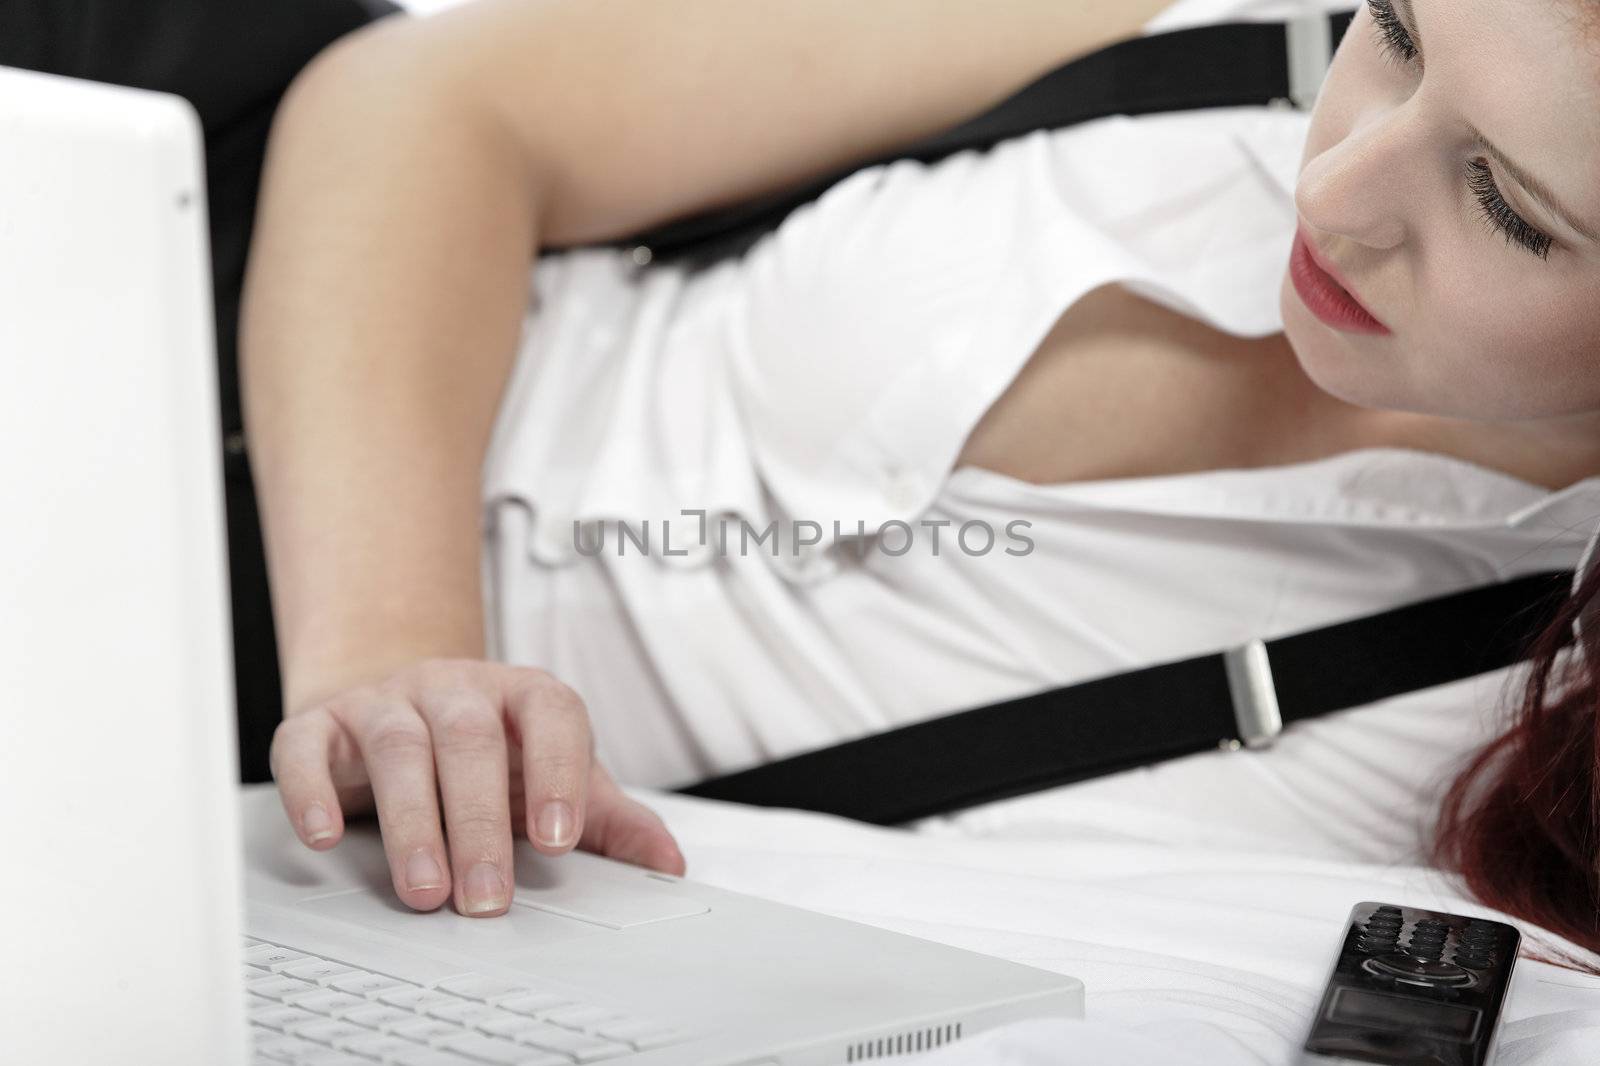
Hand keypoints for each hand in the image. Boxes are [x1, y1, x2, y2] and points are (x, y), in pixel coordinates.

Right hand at [269, 659, 684, 916]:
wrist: (399, 707)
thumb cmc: (489, 755)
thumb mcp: (552, 780)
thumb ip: (610, 821)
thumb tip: (667, 865)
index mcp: (521, 695)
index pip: (551, 713)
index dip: (558, 771)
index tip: (560, 839)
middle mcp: (454, 688)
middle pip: (470, 739)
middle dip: (479, 823)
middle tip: (487, 897)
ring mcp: (385, 700)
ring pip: (399, 747)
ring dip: (412, 822)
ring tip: (425, 889)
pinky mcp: (320, 724)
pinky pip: (308, 746)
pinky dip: (314, 791)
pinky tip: (326, 837)